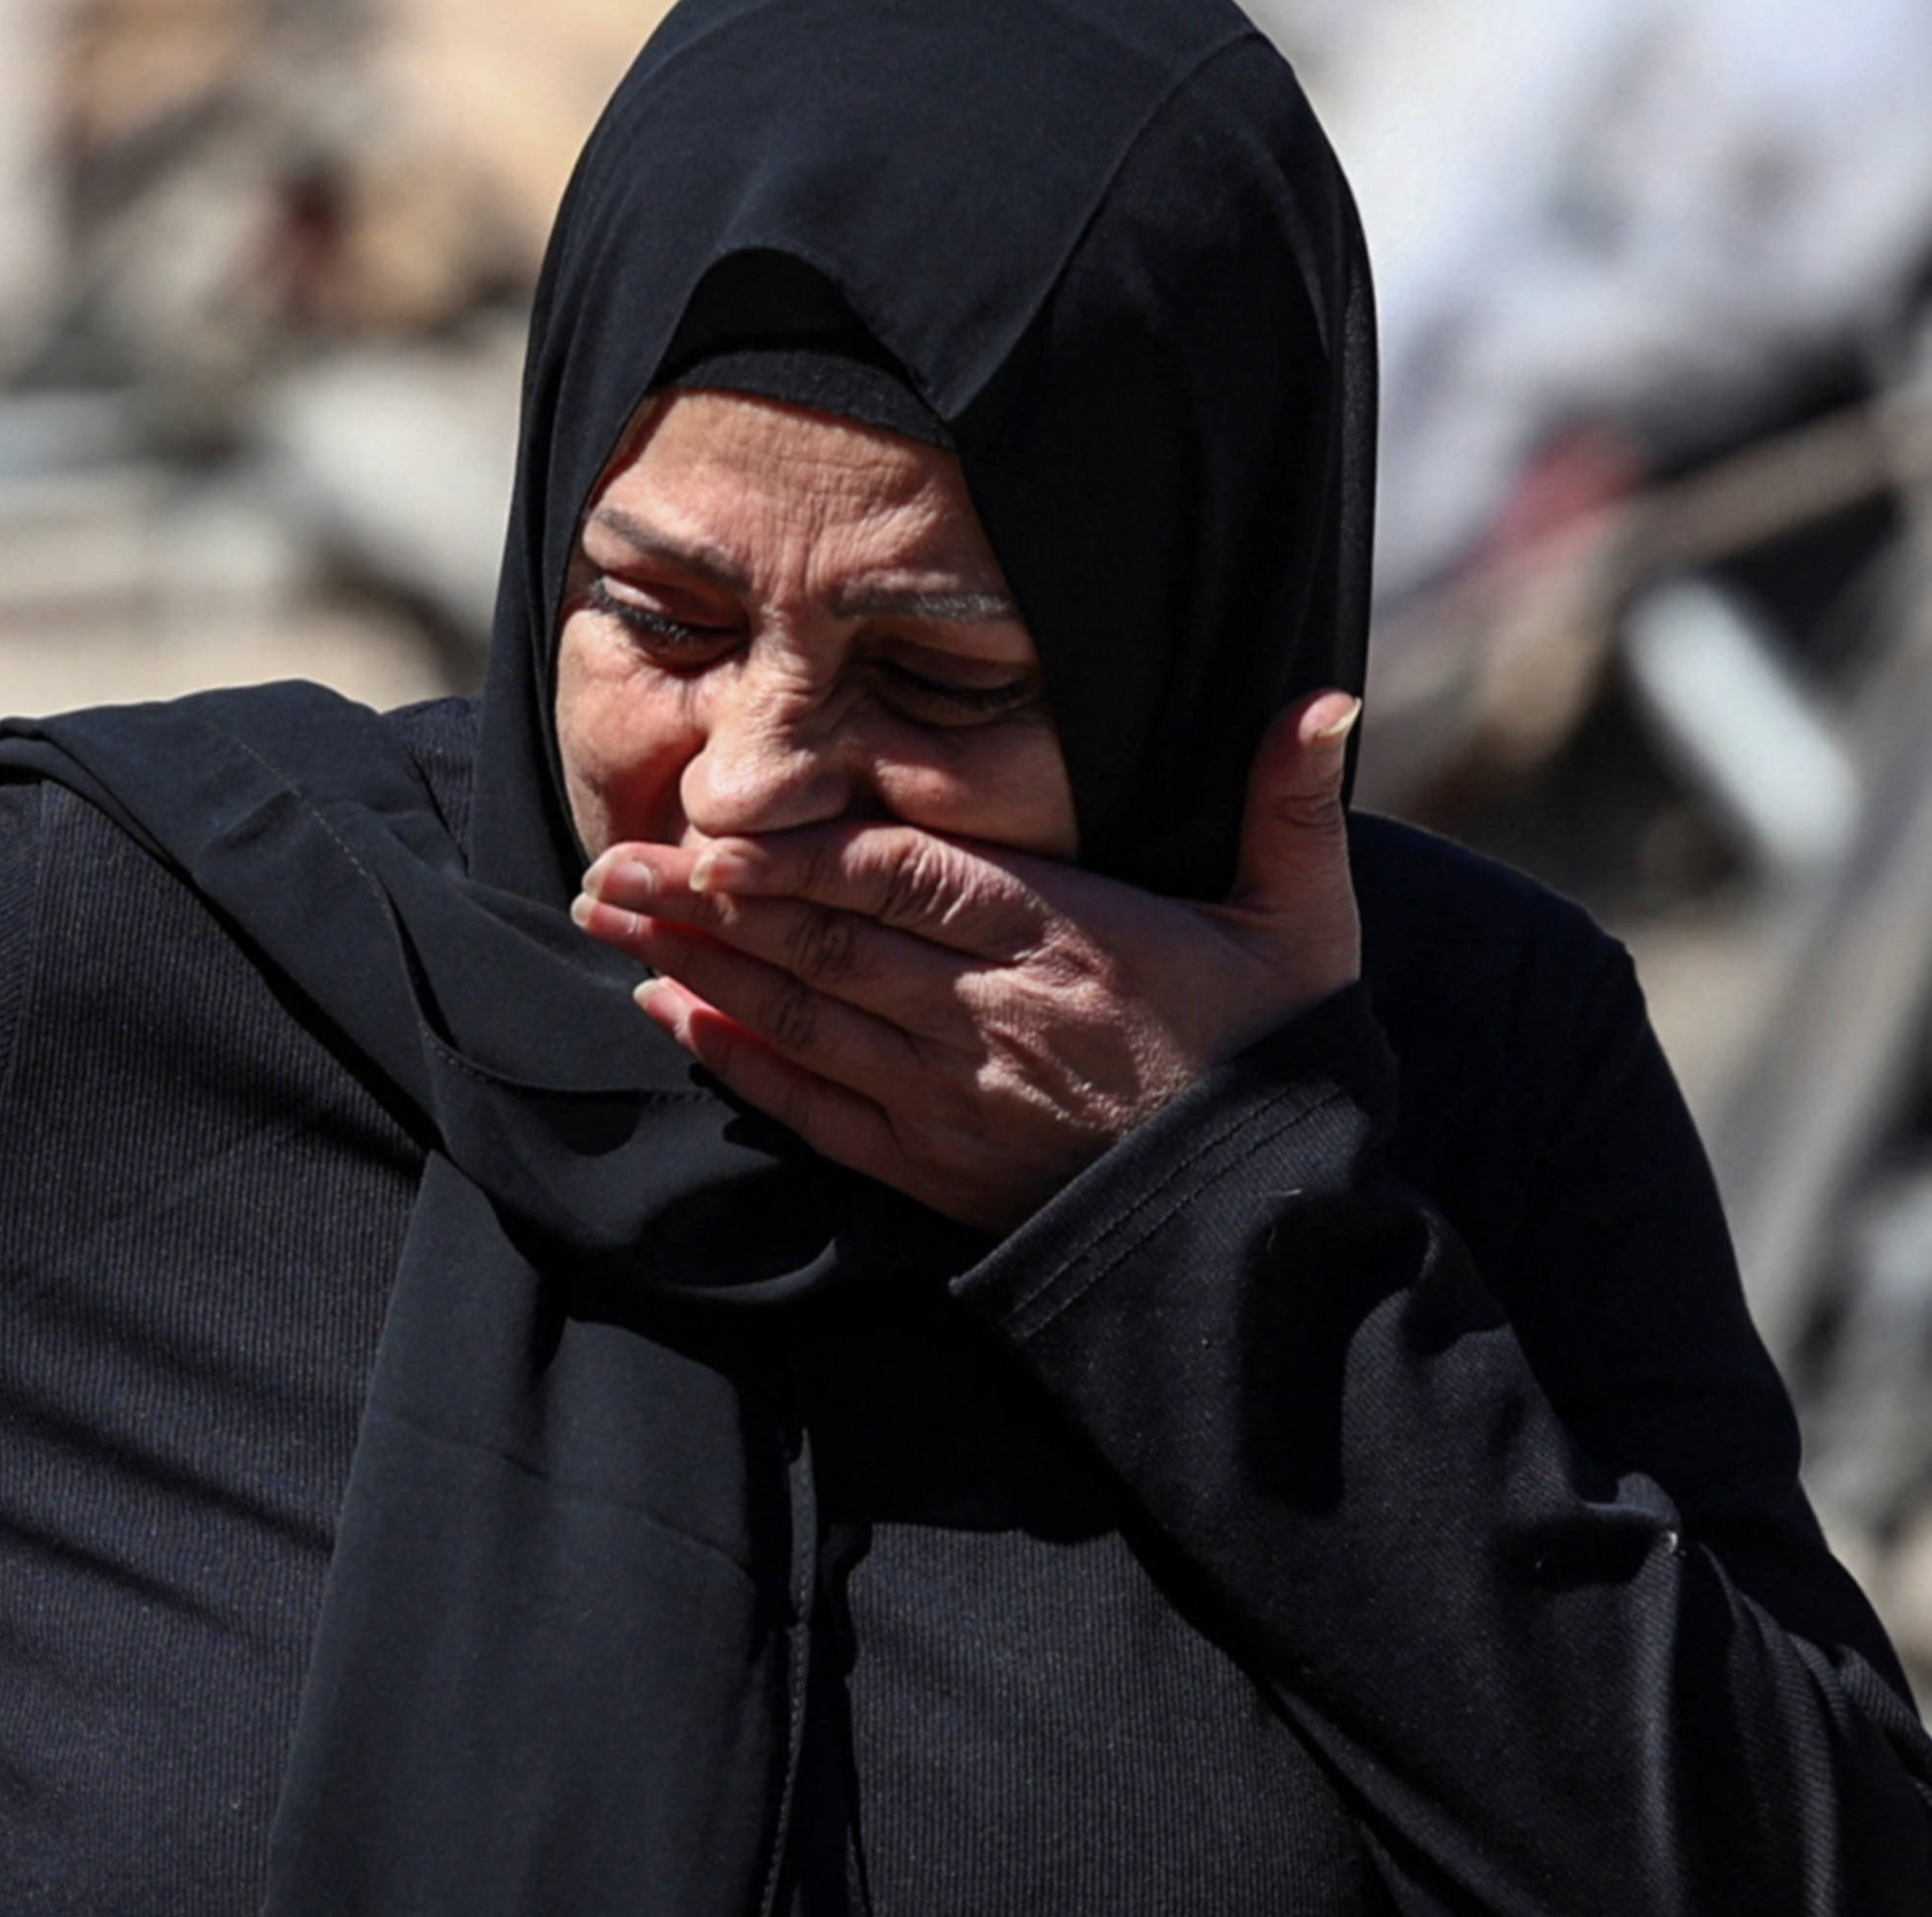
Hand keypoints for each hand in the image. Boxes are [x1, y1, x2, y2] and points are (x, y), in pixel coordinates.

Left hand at [569, 691, 1363, 1232]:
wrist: (1259, 1230)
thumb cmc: (1276, 1062)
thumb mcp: (1306, 929)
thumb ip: (1293, 810)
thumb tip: (1321, 700)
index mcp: (1068, 939)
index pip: (906, 880)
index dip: (803, 851)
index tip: (717, 822)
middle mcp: (992, 1015)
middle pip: (825, 943)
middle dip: (706, 897)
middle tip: (609, 857)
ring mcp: (952, 1096)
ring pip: (801, 1016)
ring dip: (696, 962)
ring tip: (610, 914)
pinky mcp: (931, 1165)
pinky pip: (811, 1105)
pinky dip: (735, 1056)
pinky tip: (672, 1010)